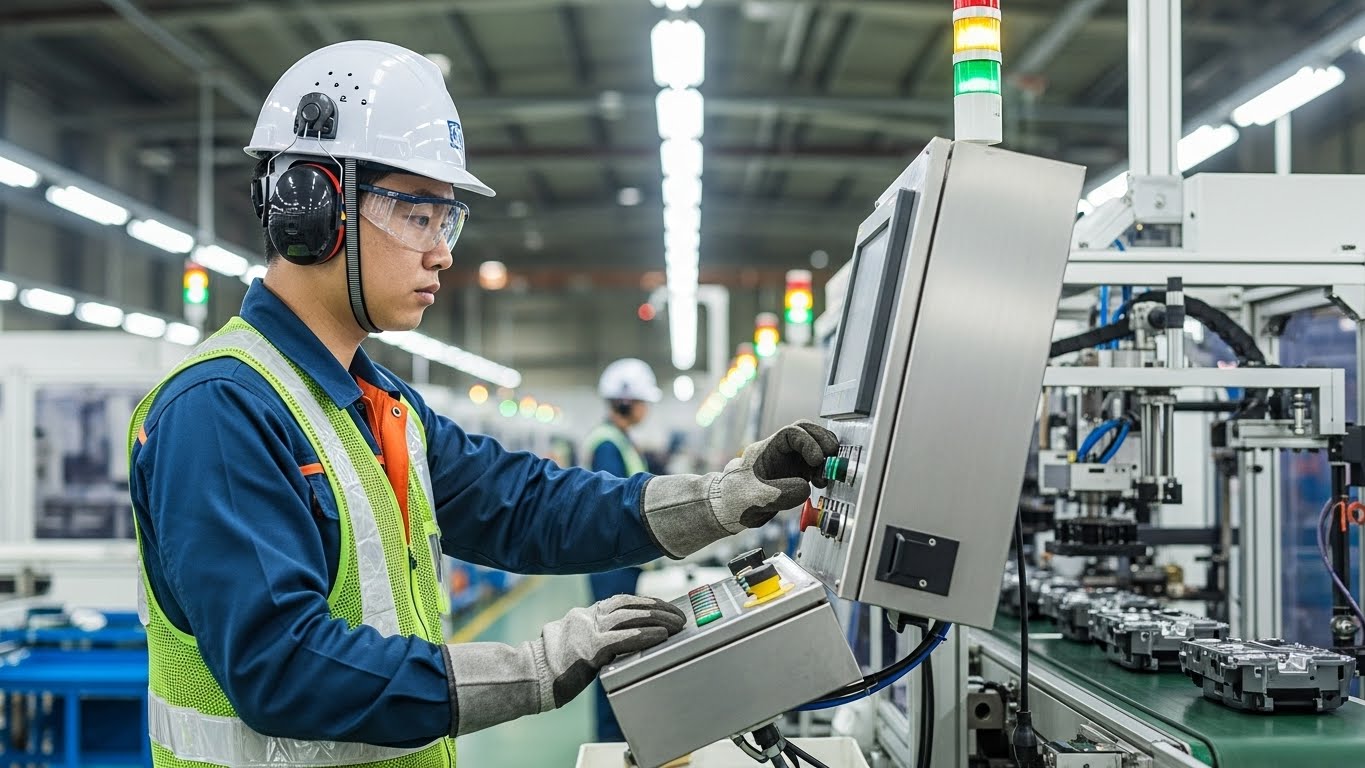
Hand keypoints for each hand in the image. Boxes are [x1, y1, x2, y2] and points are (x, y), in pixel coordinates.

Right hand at [445, 594, 684, 735]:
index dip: (646, 601)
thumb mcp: (571, 642)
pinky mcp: (591, 648)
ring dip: (658, 619)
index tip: (663, 605)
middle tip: (678, 615)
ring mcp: (589, 631)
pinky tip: (661, 636)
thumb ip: (592, 636)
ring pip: (631, 617)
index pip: (621, 601)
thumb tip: (615, 639)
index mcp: (584, 614)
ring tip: (676, 624)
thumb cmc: (549, 667)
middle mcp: (587, 617)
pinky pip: (625, 638)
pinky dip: (646, 635)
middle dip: (658, 609)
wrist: (529, 677)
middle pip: (631, 605)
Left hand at [719, 420, 839, 528]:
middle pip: (806, 433)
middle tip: (833, 456)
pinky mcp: (795, 475)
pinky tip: (821, 484)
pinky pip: (814, 466)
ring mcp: (788, 463)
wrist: (728, 511)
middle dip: (822, 441)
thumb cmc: (734, 499)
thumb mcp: (755, 498)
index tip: (817, 459)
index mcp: (766, 450)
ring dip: (825, 459)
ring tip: (825, 477)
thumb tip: (806, 487)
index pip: (791, 433)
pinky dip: (822, 471)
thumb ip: (780, 493)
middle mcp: (779, 452)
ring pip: (814, 448)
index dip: (808, 442)